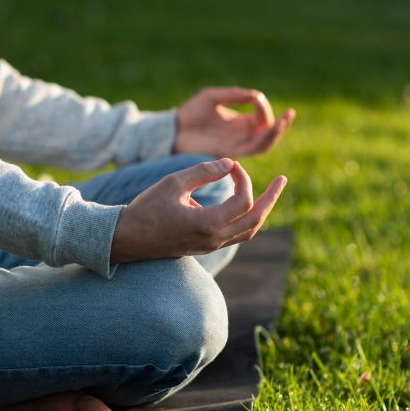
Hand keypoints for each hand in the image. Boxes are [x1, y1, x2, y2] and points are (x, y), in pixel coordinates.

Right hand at [110, 158, 286, 263]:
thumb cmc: (146, 208)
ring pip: (249, 230)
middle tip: (282, 179)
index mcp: (207, 223)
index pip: (242, 199)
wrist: (127, 239)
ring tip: (270, 193)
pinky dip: (247, 218)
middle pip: (256, 219)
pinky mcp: (206, 247)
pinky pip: (237, 235)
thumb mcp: (173, 183)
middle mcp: (214, 239)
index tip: (230, 164)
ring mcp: (211, 246)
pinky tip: (246, 204)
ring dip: (261, 210)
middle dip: (270, 197)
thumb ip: (203, 171)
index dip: (242, 177)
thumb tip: (230, 163)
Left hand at [174, 87, 295, 158]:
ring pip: (263, 143)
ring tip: (283, 121)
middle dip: (280, 124)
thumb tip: (256, 95)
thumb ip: (233, 95)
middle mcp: (240, 135)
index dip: (263, 107)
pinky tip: (265, 130)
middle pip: (268, 133)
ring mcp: (235, 145)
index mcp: (239, 122)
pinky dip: (260, 141)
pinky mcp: (228, 153)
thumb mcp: (212, 97)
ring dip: (275, 133)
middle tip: (289, 113)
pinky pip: (249, 150)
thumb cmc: (190, 113)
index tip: (256, 97)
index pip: (260, 117)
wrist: (172, 130)